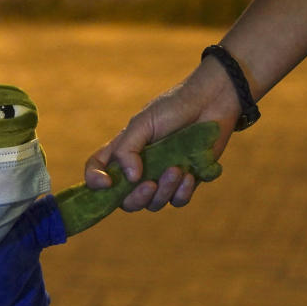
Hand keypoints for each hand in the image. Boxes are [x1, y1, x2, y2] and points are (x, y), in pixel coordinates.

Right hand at [85, 57, 241, 210]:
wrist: (212, 101)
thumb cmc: (174, 107)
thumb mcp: (143, 123)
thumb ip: (128, 150)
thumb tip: (129, 178)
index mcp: (123, 152)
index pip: (97, 171)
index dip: (94, 182)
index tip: (107, 183)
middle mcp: (139, 169)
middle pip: (125, 200)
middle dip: (136, 198)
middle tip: (149, 183)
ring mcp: (162, 178)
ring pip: (153, 204)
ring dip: (164, 191)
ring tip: (177, 170)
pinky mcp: (185, 182)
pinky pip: (177, 201)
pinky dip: (182, 192)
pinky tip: (190, 175)